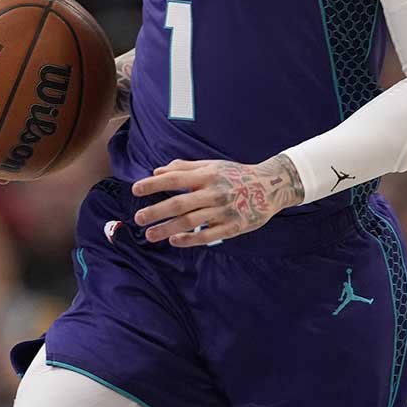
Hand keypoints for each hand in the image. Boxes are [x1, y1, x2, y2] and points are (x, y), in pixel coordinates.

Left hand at [131, 156, 303, 245]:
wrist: (270, 186)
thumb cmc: (235, 174)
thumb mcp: (211, 165)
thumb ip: (184, 167)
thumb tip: (156, 170)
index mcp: (207, 174)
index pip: (175, 178)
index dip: (154, 184)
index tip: (135, 189)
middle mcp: (214, 192)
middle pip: (179, 203)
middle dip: (156, 211)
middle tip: (138, 218)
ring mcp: (223, 211)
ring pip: (190, 222)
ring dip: (167, 229)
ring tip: (150, 235)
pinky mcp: (232, 227)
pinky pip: (207, 236)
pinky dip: (190, 239)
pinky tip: (174, 241)